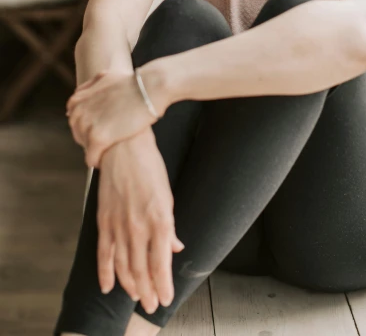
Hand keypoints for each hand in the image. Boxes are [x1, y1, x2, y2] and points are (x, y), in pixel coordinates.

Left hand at [66, 69, 164, 166]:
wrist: (150, 87)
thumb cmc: (132, 83)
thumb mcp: (104, 79)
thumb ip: (88, 89)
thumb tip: (76, 98)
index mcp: (77, 100)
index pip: (74, 121)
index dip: (88, 125)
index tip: (101, 127)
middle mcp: (78, 112)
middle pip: (78, 135)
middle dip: (90, 138)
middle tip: (108, 138)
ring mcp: (87, 125)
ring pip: (85, 147)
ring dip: (96, 149)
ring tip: (110, 148)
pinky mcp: (98, 138)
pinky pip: (91, 157)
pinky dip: (97, 161)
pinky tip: (106, 160)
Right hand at [97, 128, 184, 313]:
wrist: (124, 147)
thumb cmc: (150, 168)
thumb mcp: (168, 196)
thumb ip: (169, 226)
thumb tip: (174, 247)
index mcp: (160, 220)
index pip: (161, 263)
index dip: (163, 284)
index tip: (166, 298)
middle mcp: (139, 227)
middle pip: (142, 269)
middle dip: (147, 291)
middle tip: (151, 305)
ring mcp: (119, 225)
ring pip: (123, 266)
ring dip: (130, 285)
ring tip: (136, 298)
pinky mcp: (104, 220)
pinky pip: (104, 252)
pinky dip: (105, 272)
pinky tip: (108, 286)